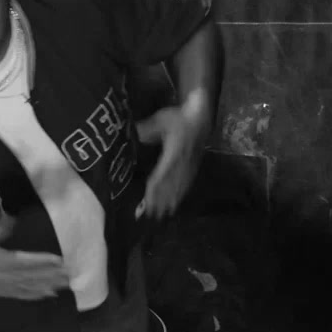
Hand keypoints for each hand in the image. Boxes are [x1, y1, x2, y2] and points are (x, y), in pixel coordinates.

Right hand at [0, 215, 71, 299]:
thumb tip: (12, 214)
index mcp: (3, 261)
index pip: (27, 261)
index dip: (44, 261)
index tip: (60, 260)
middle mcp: (9, 276)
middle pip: (34, 276)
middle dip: (53, 275)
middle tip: (71, 273)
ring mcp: (8, 287)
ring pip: (32, 286)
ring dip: (50, 285)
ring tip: (66, 284)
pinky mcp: (5, 293)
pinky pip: (24, 295)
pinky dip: (37, 294)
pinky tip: (49, 294)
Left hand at [135, 99, 210, 219]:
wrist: (201, 117)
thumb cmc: (178, 117)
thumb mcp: (160, 120)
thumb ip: (145, 129)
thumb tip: (131, 135)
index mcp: (174, 153)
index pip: (162, 175)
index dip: (154, 189)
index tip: (147, 200)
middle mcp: (182, 163)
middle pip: (170, 185)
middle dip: (160, 200)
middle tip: (151, 214)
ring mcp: (189, 166)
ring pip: (179, 187)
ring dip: (170, 201)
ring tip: (162, 214)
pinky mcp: (193, 167)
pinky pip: (186, 184)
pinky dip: (180, 195)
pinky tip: (176, 203)